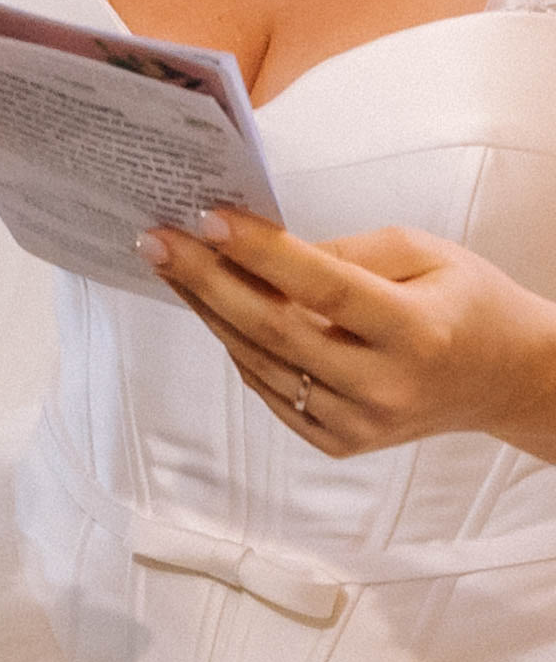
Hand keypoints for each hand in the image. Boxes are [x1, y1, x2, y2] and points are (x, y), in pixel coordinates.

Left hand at [139, 208, 555, 459]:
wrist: (506, 380)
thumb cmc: (464, 302)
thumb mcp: (425, 254)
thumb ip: (346, 251)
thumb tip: (259, 246)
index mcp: (417, 332)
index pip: (324, 288)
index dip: (260, 254)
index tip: (206, 218)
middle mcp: (385, 387)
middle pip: (274, 330)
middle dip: (205, 281)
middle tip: (155, 240)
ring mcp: (358, 424)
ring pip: (259, 362)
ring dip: (207, 310)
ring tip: (169, 265)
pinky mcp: (338, 443)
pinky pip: (268, 389)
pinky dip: (236, 346)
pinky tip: (211, 306)